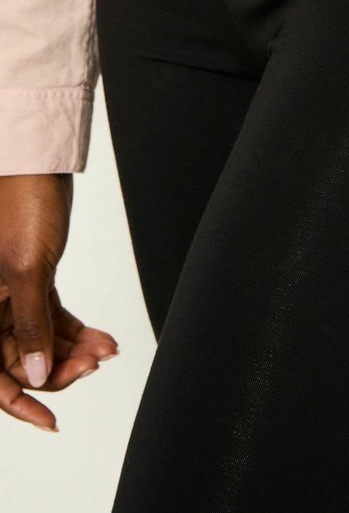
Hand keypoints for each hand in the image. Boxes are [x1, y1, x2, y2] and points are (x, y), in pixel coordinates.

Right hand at [0, 173, 118, 431]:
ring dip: (71, 350)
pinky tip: (102, 339)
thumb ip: (30, 324)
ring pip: (38, 340)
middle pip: (18, 359)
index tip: (50, 420)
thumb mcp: (28, 269)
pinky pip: (51, 318)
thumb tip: (33, 376)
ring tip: (104, 349)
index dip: (18, 402)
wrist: (36, 162)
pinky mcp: (31, 279)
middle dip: (56, 368)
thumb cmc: (22, 204)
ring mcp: (8, 294)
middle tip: (92, 365)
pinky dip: (76, 331)